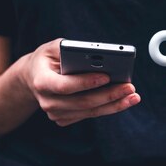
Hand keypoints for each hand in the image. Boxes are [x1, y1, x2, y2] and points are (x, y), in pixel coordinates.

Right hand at [19, 39, 140, 126]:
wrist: (33, 77)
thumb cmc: (48, 58)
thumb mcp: (54, 47)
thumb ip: (71, 48)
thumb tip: (96, 54)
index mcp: (41, 81)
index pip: (65, 86)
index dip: (86, 82)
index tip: (107, 76)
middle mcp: (47, 101)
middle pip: (82, 102)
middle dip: (109, 95)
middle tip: (129, 87)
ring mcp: (55, 113)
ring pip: (89, 112)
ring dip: (114, 104)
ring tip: (133, 95)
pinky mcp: (64, 119)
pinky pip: (90, 115)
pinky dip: (108, 108)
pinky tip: (124, 100)